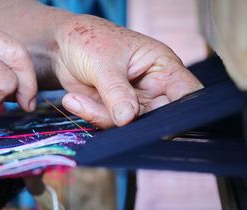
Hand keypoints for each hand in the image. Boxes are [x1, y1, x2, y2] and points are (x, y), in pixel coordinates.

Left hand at [52, 15, 202, 127]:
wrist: (63, 47)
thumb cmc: (90, 41)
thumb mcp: (104, 64)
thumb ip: (117, 92)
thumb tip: (128, 119)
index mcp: (162, 66)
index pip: (186, 92)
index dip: (183, 113)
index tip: (166, 129)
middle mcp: (152, 87)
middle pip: (158, 117)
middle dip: (135, 123)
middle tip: (112, 117)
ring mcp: (133, 102)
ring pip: (130, 125)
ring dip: (101, 116)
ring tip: (74, 99)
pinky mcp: (114, 111)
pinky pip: (108, 123)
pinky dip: (90, 115)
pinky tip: (73, 99)